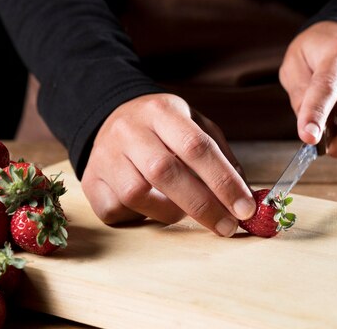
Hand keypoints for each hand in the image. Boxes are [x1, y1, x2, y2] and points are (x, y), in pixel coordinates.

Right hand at [80, 93, 255, 236]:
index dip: (223, 181)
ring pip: (137, 195)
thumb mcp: (195, 125)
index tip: (245, 208)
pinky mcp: (91, 180)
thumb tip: (246, 196)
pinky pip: (115, 210)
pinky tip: (151, 208)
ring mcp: (105, 155)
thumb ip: (221, 157)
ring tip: (184, 211)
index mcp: (162, 111)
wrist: (111, 118)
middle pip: (166, 172)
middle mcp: (129, 130)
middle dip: (203, 205)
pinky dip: (139, 217)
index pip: (197, 146)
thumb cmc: (162, 129)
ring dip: (170, 212)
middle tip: (227, 226)